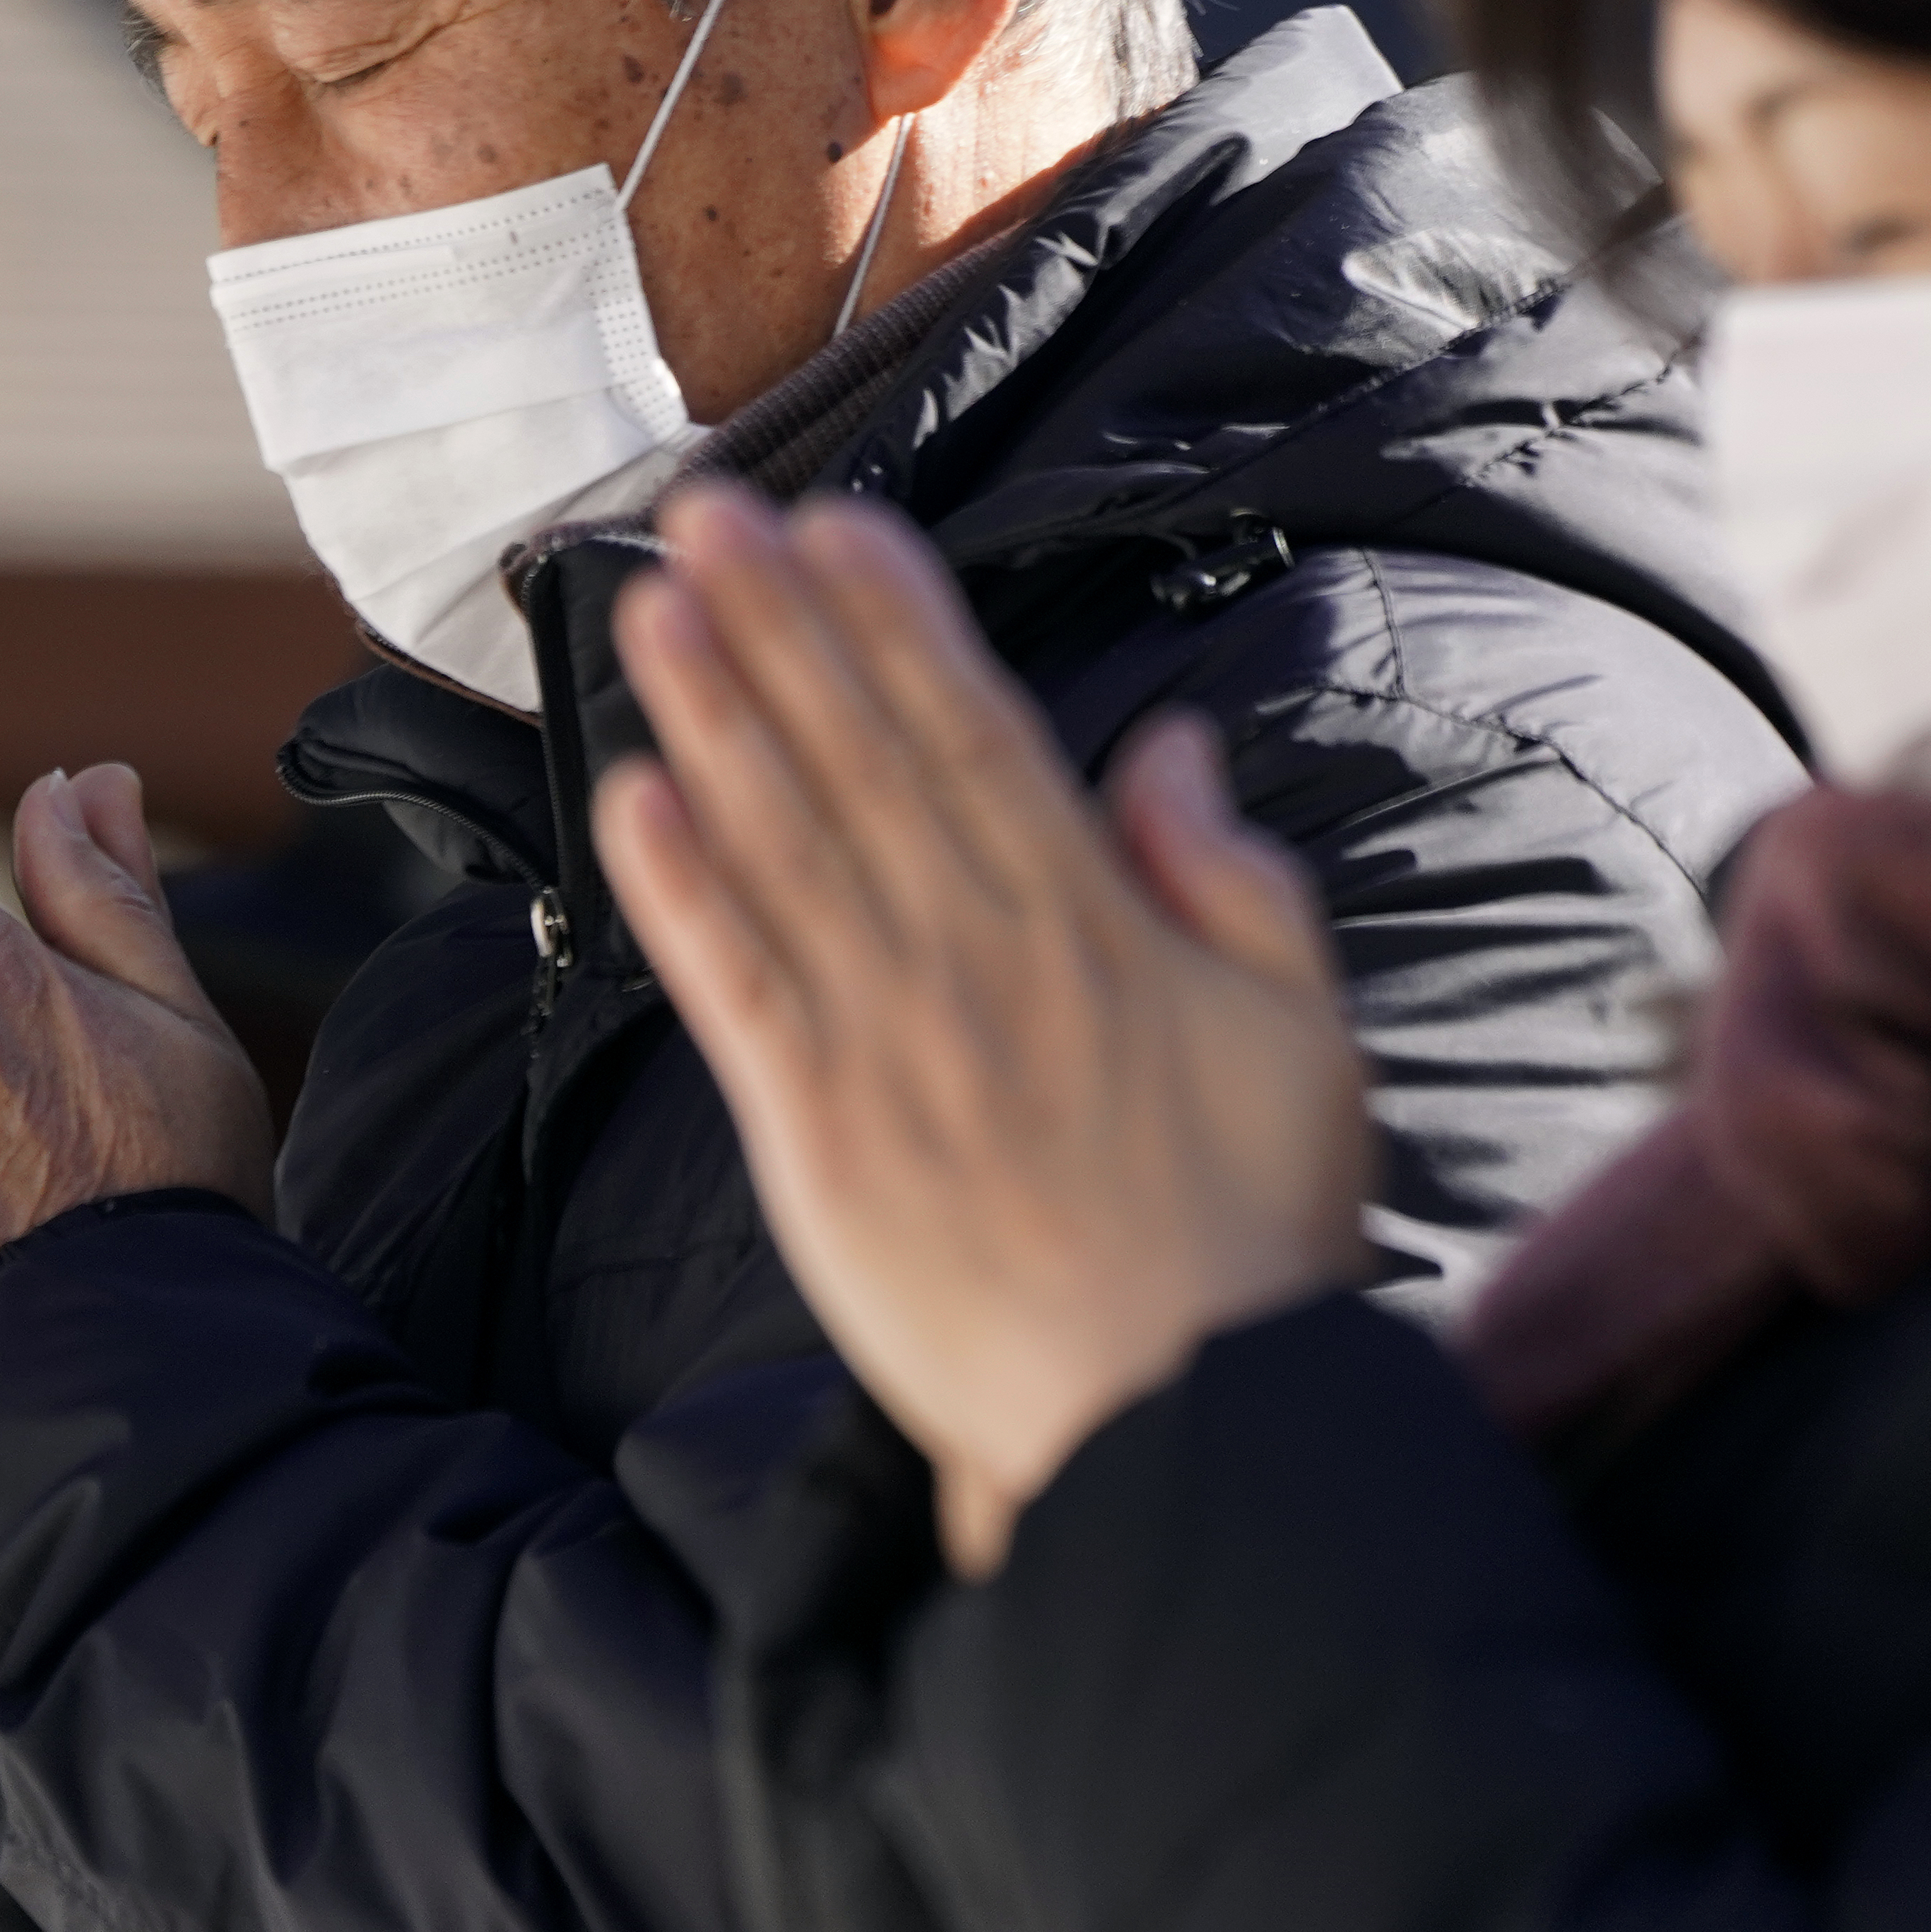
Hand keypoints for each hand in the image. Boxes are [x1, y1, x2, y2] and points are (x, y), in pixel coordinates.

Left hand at [592, 483, 1370, 1577]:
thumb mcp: (1300, 1034)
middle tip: (701, 512)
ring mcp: (889, 1044)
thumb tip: (1170, 746)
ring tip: (647, 604)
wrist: (1178, 1419)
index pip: (974, 735)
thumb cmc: (1253, 1236)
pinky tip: (630, 796)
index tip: (833, 522)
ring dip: (713, 716)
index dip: (894, 622)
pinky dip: (680, 890)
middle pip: (860, 761)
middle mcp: (978, 959)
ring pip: (784, 846)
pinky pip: (734, 990)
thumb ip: (1231, 880)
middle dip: (778, 627)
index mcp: (1094, 925)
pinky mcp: (816, 1139)